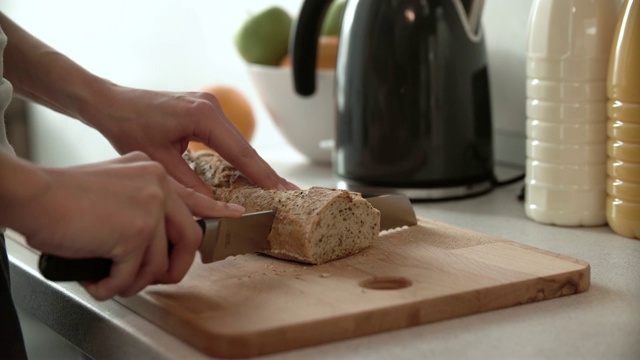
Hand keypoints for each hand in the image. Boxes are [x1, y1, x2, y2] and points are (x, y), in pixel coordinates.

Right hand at [17, 152, 242, 300]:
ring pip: (160, 262)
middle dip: (176, 267)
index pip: (195, 197)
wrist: (35, 195)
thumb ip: (143, 202)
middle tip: (160, 279)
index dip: (216, 211)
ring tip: (114, 281)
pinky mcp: (134, 232)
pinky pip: (133, 275)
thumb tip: (159, 236)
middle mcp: (158, 185)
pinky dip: (114, 286)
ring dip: (136, 280)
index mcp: (154, 172)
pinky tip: (98, 281)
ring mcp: (149, 208)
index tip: (234, 217)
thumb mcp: (115, 185)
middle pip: (190, 237)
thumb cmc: (65, 195)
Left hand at [84, 85, 297, 195]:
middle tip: (291, 194)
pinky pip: (228, 139)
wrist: (110, 103)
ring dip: (255, 167)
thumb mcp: (160, 163)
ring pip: (239, 144)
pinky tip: (250, 174)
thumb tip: (217, 208)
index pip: (241, 153)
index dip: (262, 176)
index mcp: (204, 116)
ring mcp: (210, 106)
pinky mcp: (205, 111)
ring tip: (276, 189)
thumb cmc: (127, 128)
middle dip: (266, 174)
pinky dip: (240, 158)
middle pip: (246, 148)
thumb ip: (191, 186)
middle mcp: (212, 107)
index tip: (282, 193)